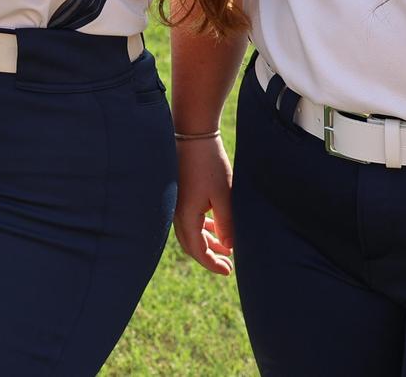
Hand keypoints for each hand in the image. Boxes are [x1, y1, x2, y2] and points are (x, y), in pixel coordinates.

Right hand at [172, 134, 234, 274]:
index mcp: (185, 216)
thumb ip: (227, 223)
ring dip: (207, 241)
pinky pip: (189, 219)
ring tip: (226, 248)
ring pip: (190, 232)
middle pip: (191, 245)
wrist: (192, 134)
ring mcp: (175, 203)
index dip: (212, 264)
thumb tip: (229, 246)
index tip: (228, 271)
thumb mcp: (224, 195)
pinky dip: (202, 228)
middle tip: (228, 265)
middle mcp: (176, 212)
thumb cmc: (208, 163)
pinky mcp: (179, 194)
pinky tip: (215, 226)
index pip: (198, 250)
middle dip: (209, 256)